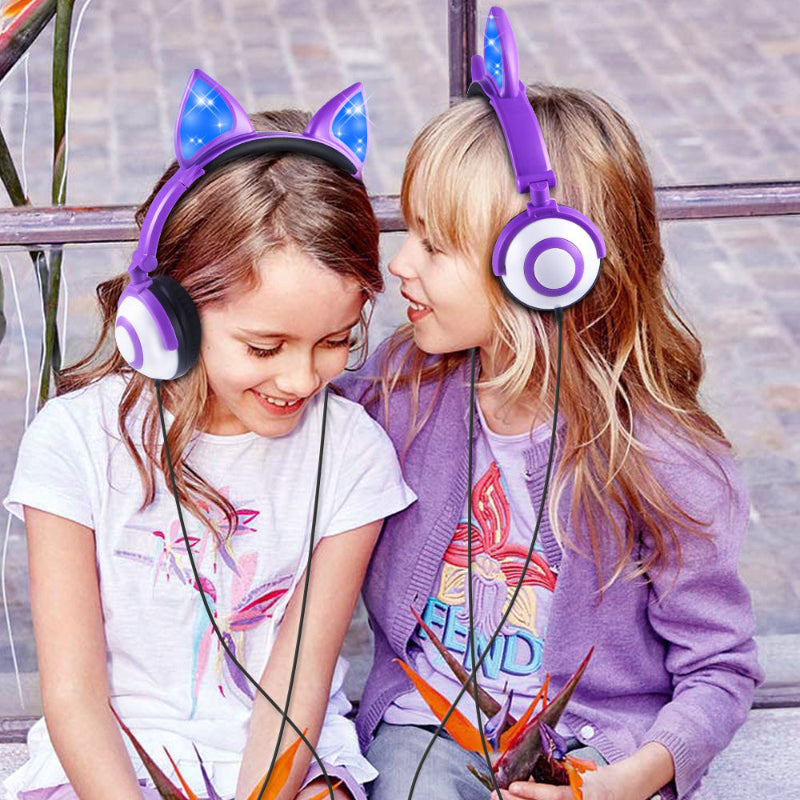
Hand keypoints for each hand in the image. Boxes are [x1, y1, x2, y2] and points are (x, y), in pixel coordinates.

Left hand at [489, 764, 623, 799]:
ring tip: (503, 798)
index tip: (512, 787)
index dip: (532, 793)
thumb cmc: (597, 778)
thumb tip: (525, 774)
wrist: (623, 791)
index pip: (554, 796)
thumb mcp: (576, 772)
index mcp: (582, 794)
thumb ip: (553, 773)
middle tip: (497, 794)